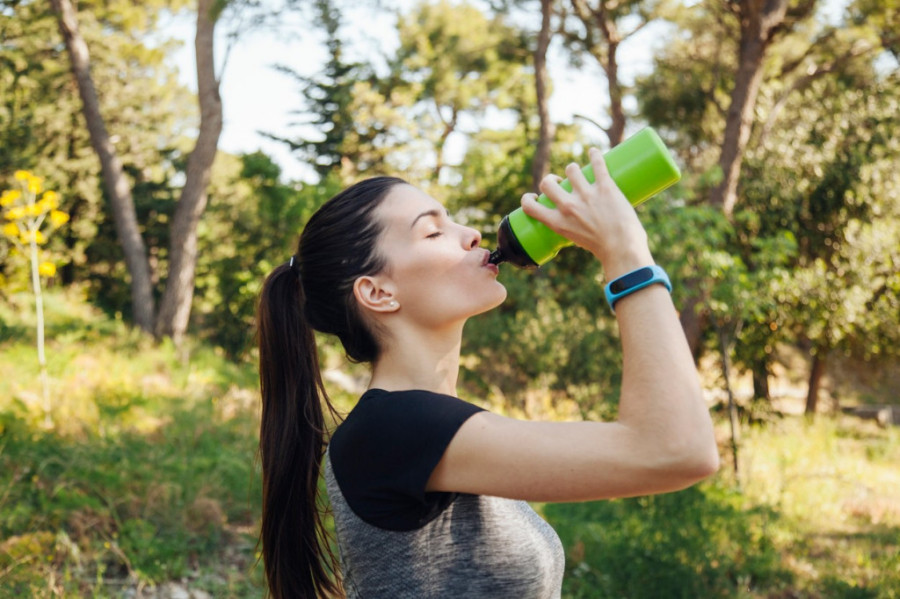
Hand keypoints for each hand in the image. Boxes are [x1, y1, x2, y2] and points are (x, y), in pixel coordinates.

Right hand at [521, 147, 652, 277]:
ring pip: (571, 169)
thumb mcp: (578, 241)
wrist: (623, 249)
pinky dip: (595, 155)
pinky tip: (594, 152)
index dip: (528, 198)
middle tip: (562, 183)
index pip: (530, 206)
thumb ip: (576, 229)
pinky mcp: (605, 187)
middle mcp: (568, 207)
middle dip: (552, 179)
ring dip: (573, 169)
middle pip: (547, 183)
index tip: (535, 196)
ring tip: (580, 172)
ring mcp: (586, 195)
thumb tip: (583, 223)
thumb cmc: (605, 251)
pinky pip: (597, 164)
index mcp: (557, 222)